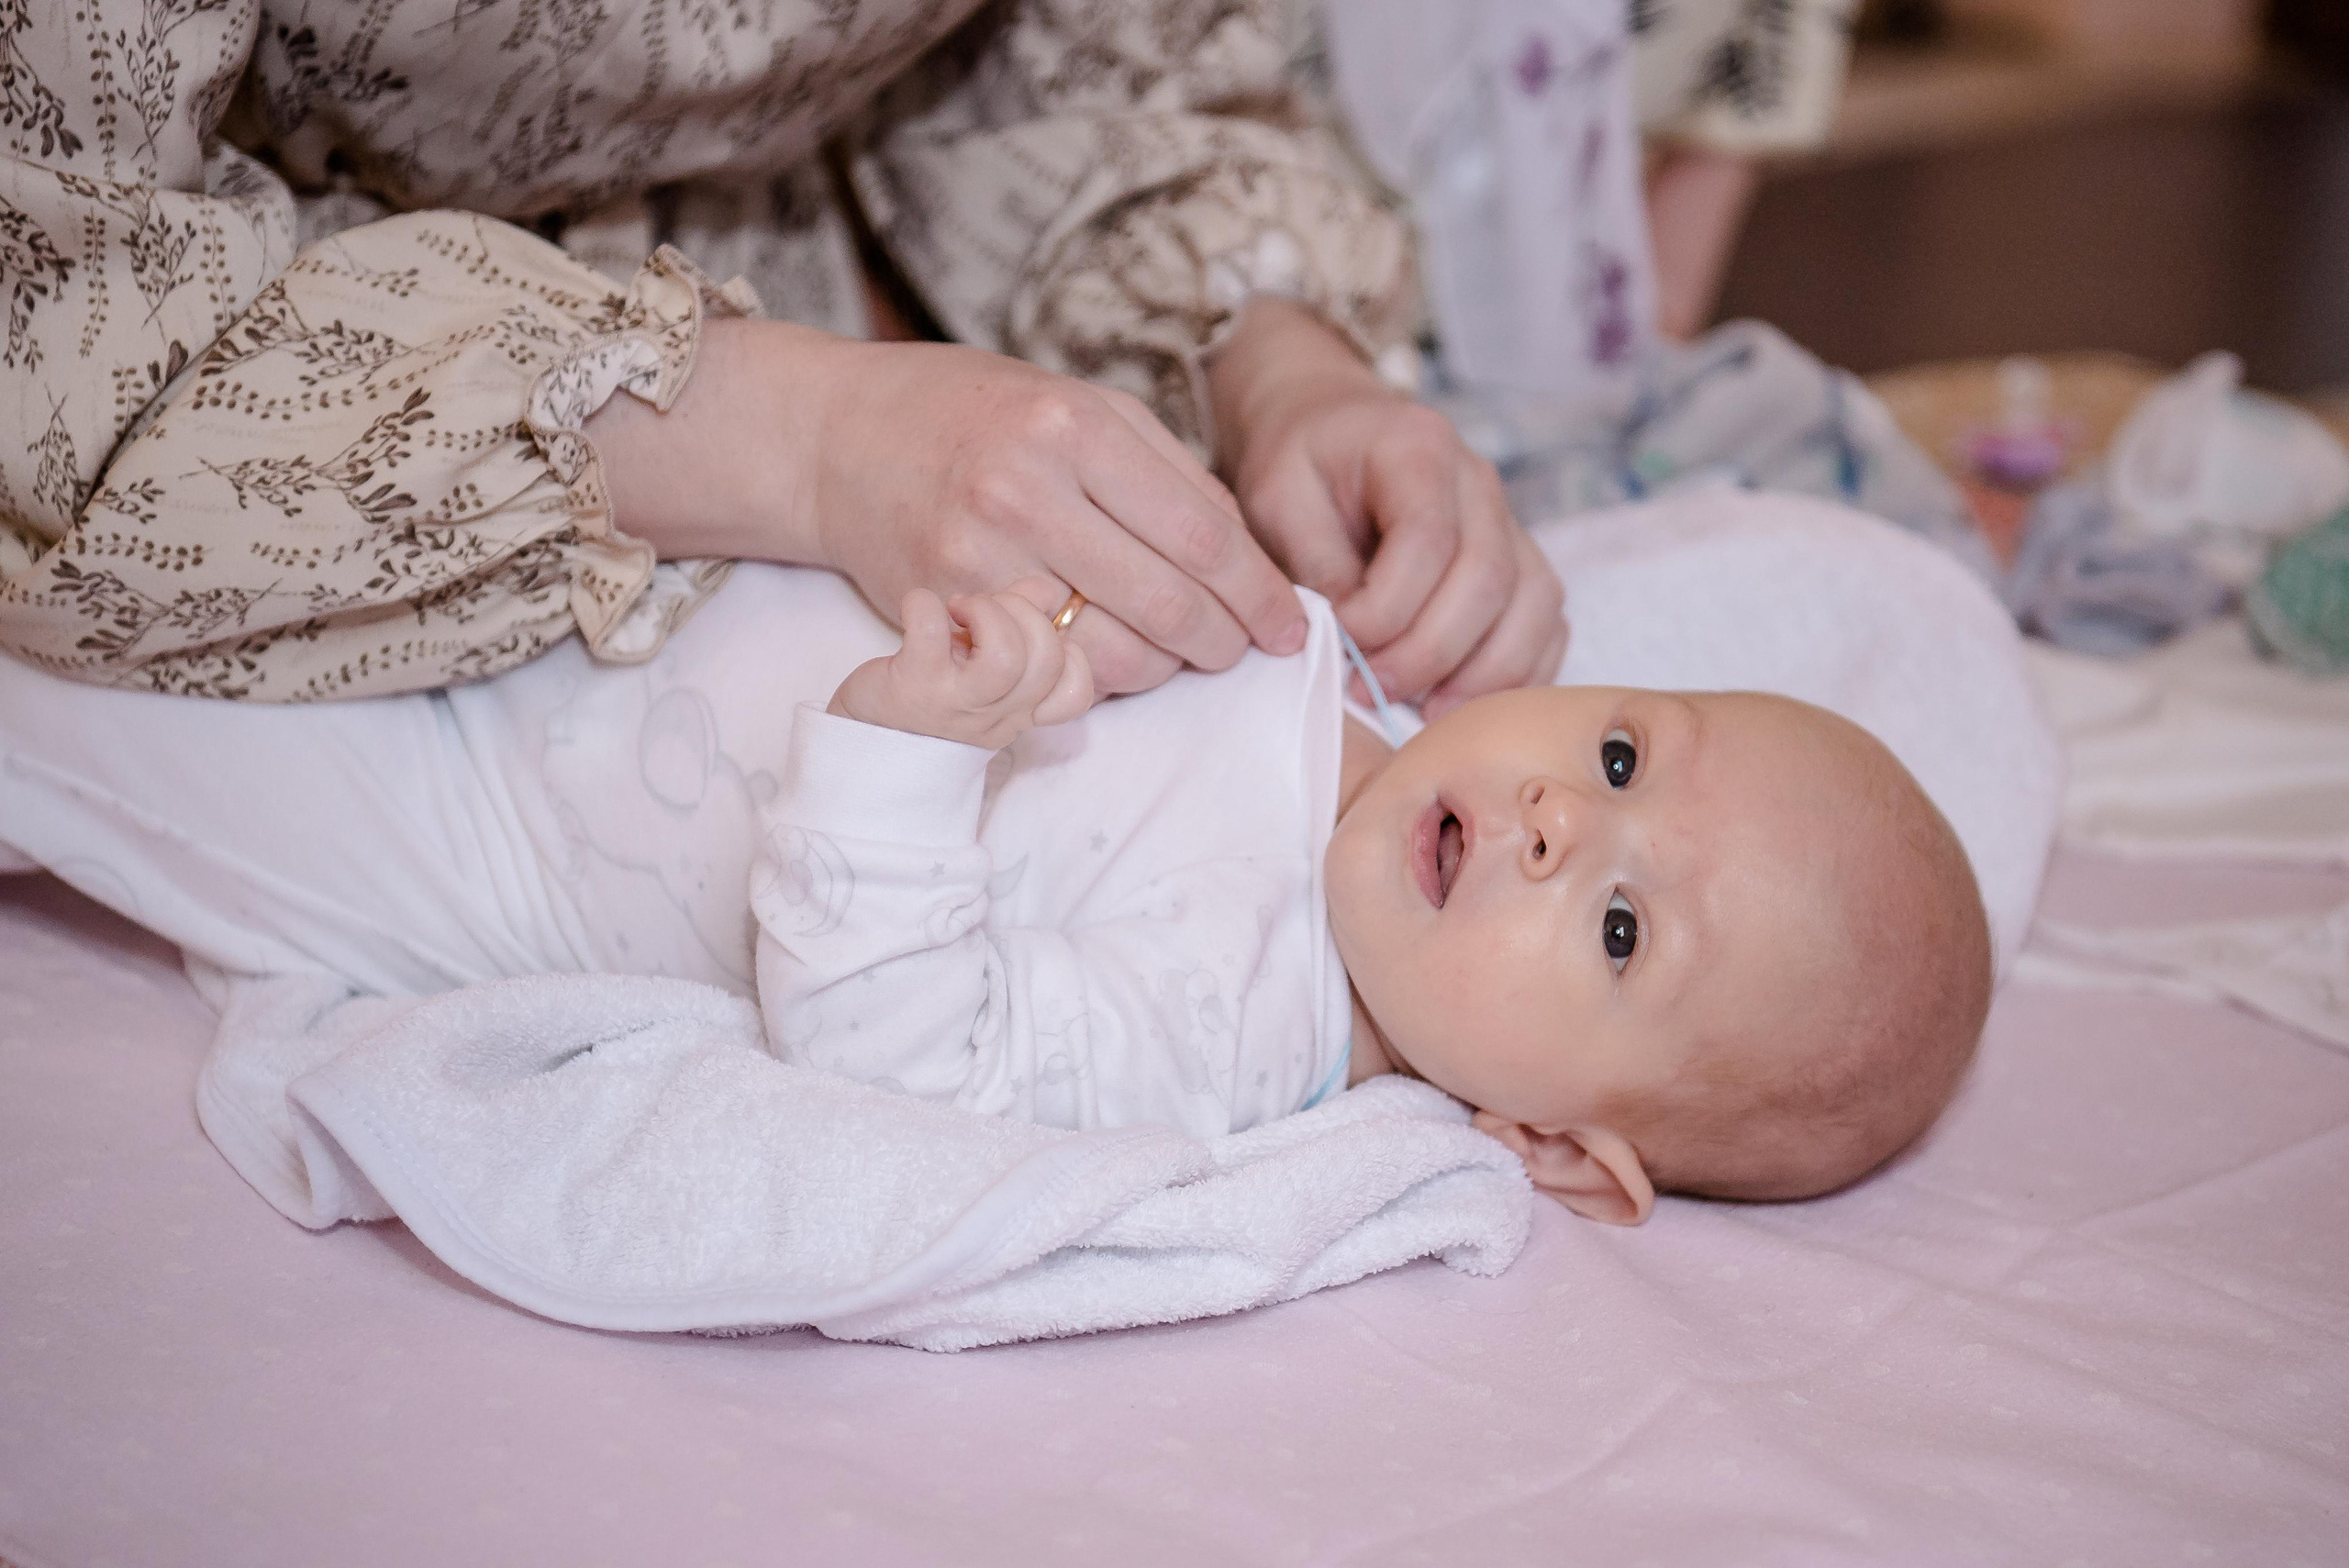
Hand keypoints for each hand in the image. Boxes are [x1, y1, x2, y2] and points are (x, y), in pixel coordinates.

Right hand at [591, 318, 1306, 695]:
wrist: (836, 437)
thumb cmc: (973, 416)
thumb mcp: (1079, 404)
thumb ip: (1166, 472)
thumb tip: (1246, 557)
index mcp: (1074, 425)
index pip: (1202, 534)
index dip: (1258, 592)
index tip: (1288, 623)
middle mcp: (1025, 489)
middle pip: (1168, 603)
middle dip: (1224, 642)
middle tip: (1242, 650)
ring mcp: (978, 557)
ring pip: (1113, 655)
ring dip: (1163, 670)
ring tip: (1174, 654)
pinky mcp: (943, 609)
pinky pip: (1048, 672)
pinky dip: (1095, 679)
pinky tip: (1107, 658)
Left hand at [829, 580, 1094, 750]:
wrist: (862, 747)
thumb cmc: (929, 701)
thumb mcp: (982, 672)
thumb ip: (1020, 624)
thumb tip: (1044, 591)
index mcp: (1018, 713)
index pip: (1075, 692)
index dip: (1066, 652)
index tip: (1026, 638)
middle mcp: (993, 715)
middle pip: (1047, 660)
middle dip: (1024, 614)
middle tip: (983, 612)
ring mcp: (953, 703)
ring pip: (1005, 655)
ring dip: (986, 611)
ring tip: (958, 609)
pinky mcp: (911, 684)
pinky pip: (928, 626)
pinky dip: (923, 603)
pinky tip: (918, 612)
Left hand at [1207, 298, 1567, 717]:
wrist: (1329, 431)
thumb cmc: (1300, 466)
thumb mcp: (1278, 498)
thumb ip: (1313, 562)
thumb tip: (1347, 639)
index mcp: (1419, 449)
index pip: (1428, 540)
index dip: (1387, 609)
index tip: (1340, 642)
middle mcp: (1479, 484)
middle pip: (1488, 578)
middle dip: (1429, 652)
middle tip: (1371, 691)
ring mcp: (1509, 523)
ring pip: (1533, 605)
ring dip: (1484, 672)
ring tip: (1425, 714)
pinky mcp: (1519, 563)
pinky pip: (1546, 622)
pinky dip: (1518, 672)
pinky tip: (1464, 703)